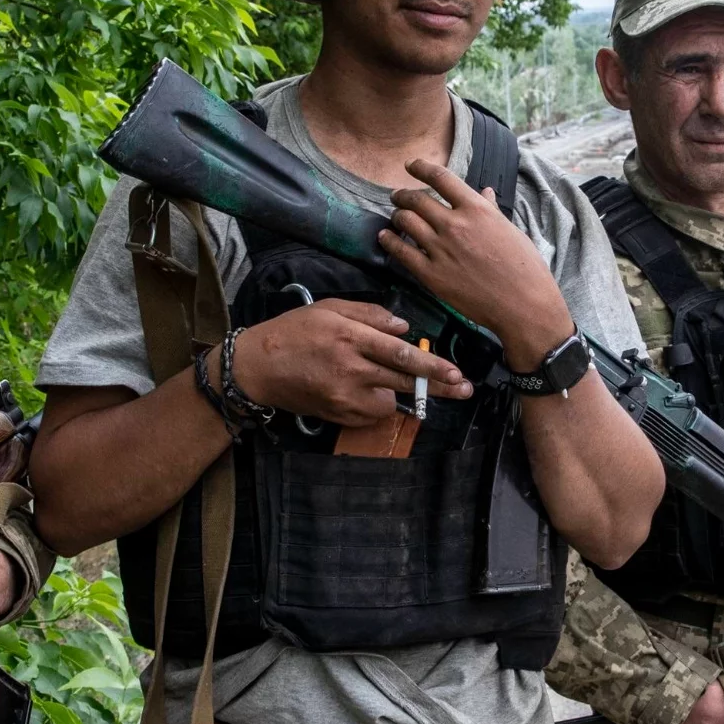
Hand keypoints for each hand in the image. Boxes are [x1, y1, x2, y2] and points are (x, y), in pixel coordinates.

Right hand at [229, 297, 472, 426]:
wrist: (259, 368)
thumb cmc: (293, 332)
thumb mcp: (329, 308)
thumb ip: (369, 315)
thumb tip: (403, 327)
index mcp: (350, 338)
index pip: (401, 353)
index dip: (432, 364)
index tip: (456, 372)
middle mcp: (350, 370)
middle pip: (404, 380)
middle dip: (438, 386)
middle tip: (464, 388)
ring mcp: (344, 397)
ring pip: (390, 400)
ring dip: (399, 391)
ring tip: (390, 380)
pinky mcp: (339, 415)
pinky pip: (371, 414)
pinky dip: (378, 403)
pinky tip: (367, 390)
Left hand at [379, 160, 574, 370]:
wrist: (523, 305)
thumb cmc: (524, 267)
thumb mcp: (510, 230)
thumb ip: (490, 209)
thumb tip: (484, 191)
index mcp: (476, 209)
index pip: (441, 178)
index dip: (421, 167)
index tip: (411, 165)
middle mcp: (455, 224)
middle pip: (417, 199)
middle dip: (403, 195)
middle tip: (398, 197)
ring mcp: (440, 249)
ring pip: (405, 221)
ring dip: (396, 216)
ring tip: (395, 217)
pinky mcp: (431, 275)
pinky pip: (401, 252)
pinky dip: (389, 241)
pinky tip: (385, 237)